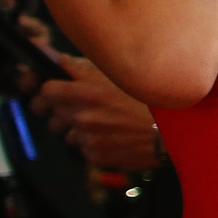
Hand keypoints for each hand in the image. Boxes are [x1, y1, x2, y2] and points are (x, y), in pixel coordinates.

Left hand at [33, 56, 160, 172]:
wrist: (172, 134)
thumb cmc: (150, 102)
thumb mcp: (119, 75)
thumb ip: (83, 68)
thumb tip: (59, 60)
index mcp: (86, 93)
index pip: (46, 91)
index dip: (48, 92)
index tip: (52, 93)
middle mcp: (83, 116)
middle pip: (52, 115)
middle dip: (60, 112)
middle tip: (77, 110)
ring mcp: (88, 138)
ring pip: (68, 134)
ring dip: (79, 130)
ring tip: (103, 123)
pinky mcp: (96, 156)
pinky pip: (84, 150)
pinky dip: (94, 145)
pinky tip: (113, 137)